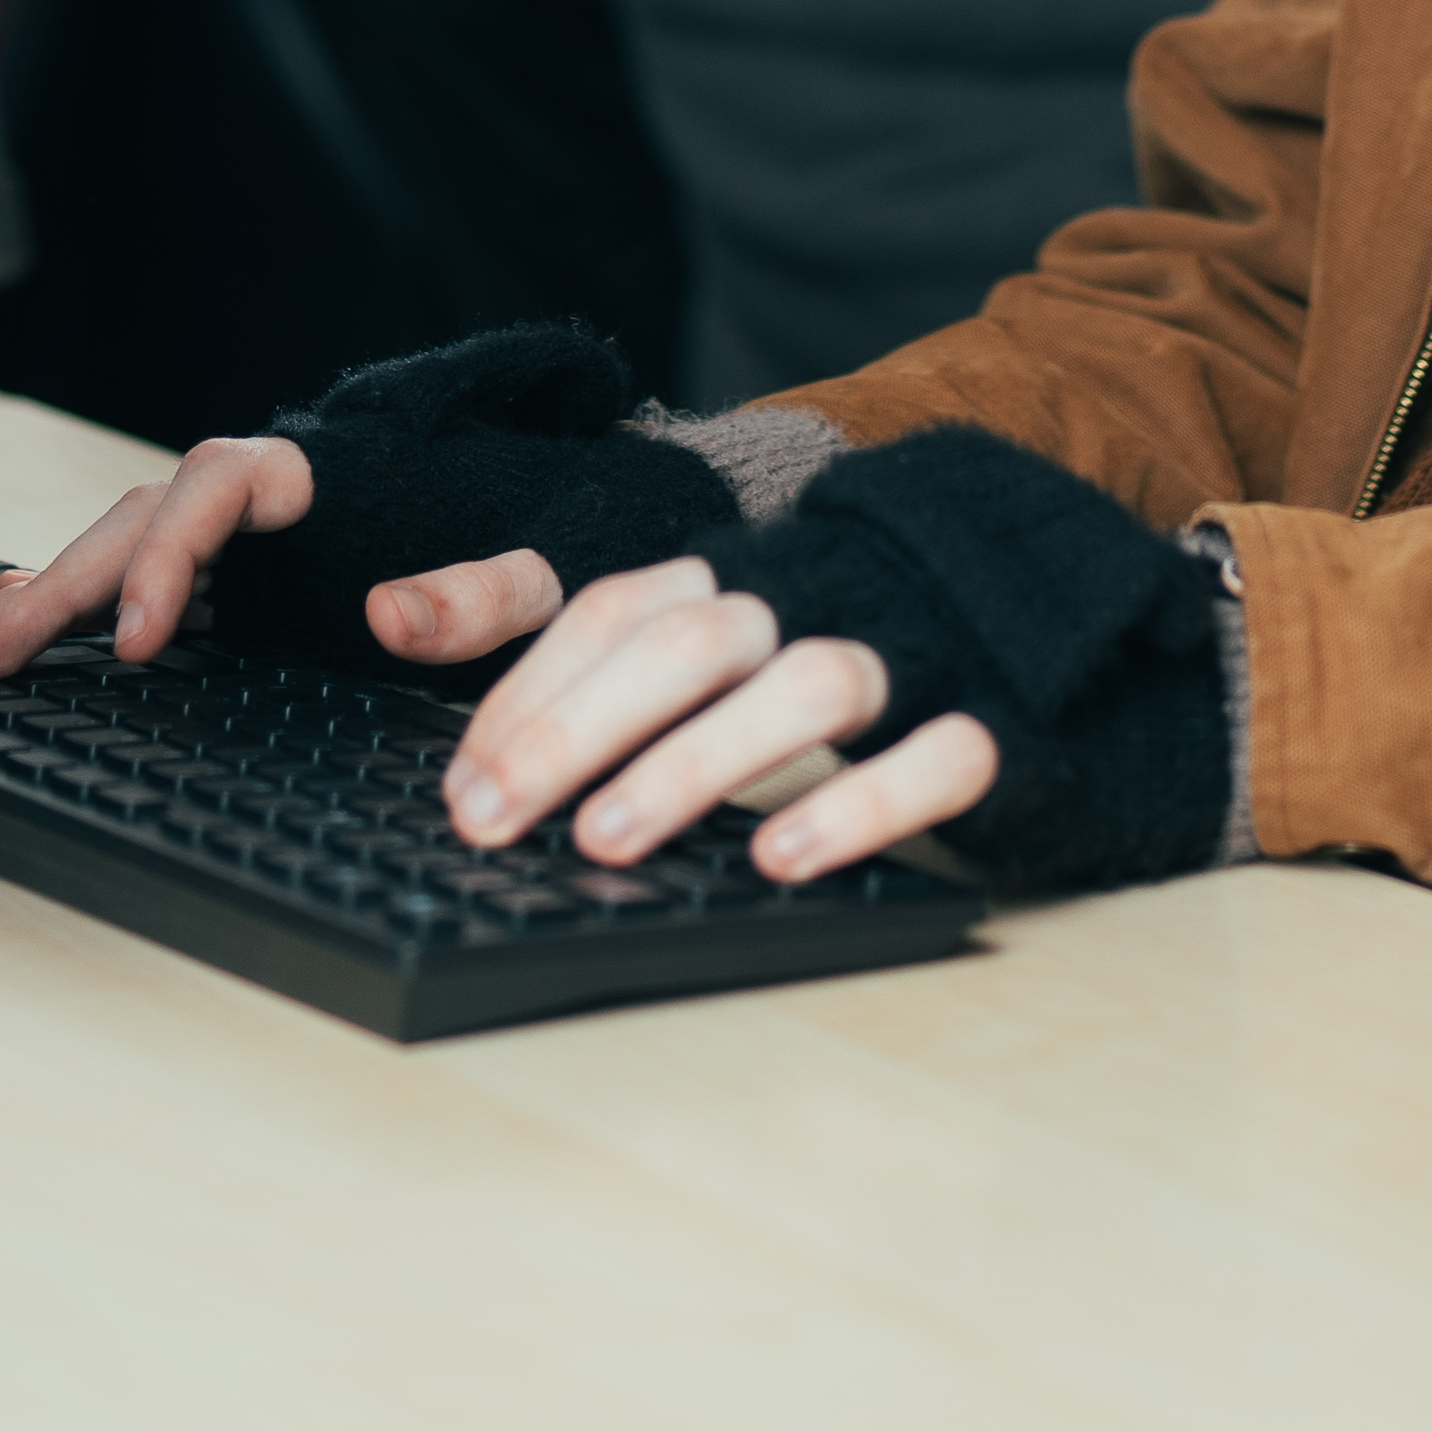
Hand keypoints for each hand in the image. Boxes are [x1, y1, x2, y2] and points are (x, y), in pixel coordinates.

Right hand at [0, 438, 581, 676]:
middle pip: (143, 516)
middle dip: (59, 585)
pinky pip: (150, 578)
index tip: (139, 635)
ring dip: (48, 595)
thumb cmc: (570, 538)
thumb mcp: (553, 569)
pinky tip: (25, 625)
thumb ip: (485, 591)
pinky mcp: (254, 584)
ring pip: (128, 545)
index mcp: (333, 472)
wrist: (589, 524)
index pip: (219, 482)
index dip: (168, 553)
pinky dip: (83, 600)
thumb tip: (392, 615)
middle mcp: (278, 497)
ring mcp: (258, 541)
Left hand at [434, 552, 999, 885]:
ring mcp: (915, 654)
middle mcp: (821, 598)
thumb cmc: (823, 638)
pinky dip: (859, 802)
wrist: (1042, 622)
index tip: (462, 786)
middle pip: (689, 642)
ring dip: (699, 763)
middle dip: (577, 732)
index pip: (613, 611)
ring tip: (610, 841)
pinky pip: (938, 753)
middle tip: (496, 821)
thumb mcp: (686, 622)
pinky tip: (783, 858)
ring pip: (811, 685)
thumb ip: (537, 614)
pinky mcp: (996, 720)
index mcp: (740, 573)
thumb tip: (390, 612)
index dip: (530, 694)